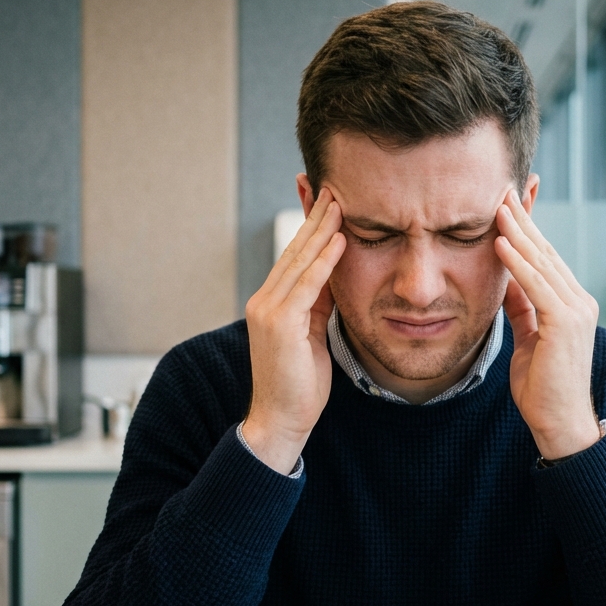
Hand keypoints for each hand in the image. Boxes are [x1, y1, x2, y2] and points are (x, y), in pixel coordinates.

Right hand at [242, 188, 345, 472]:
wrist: (280, 421)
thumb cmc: (299, 385)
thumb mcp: (313, 335)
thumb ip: (319, 304)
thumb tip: (335, 275)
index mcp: (272, 302)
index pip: (295, 255)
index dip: (311, 226)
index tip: (327, 199)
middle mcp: (265, 300)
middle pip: (294, 249)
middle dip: (315, 216)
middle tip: (333, 184)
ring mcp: (268, 310)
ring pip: (300, 260)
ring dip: (322, 228)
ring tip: (340, 200)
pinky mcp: (279, 323)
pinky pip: (307, 284)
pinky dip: (324, 260)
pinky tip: (340, 238)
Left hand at [494, 188, 601, 460]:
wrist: (561, 424)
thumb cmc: (543, 389)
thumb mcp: (528, 339)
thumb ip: (522, 308)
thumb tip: (505, 279)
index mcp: (571, 304)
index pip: (545, 257)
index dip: (527, 229)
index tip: (508, 202)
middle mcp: (579, 300)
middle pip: (545, 251)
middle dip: (523, 219)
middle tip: (502, 187)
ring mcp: (576, 309)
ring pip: (541, 262)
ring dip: (517, 231)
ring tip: (497, 204)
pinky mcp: (566, 322)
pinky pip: (536, 284)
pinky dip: (517, 262)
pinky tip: (499, 241)